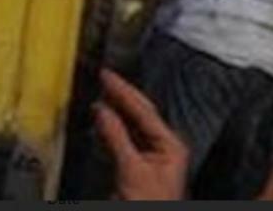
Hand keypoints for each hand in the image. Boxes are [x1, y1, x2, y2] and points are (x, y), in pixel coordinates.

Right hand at [93, 69, 187, 199]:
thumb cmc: (152, 205)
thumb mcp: (131, 169)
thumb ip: (117, 137)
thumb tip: (103, 111)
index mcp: (171, 146)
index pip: (144, 110)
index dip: (124, 90)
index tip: (108, 75)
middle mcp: (164, 148)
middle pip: (141, 113)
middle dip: (122, 95)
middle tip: (104, 77)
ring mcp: (152, 157)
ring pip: (132, 124)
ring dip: (116, 109)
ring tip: (101, 92)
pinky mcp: (138, 166)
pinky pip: (124, 137)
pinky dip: (112, 126)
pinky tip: (102, 119)